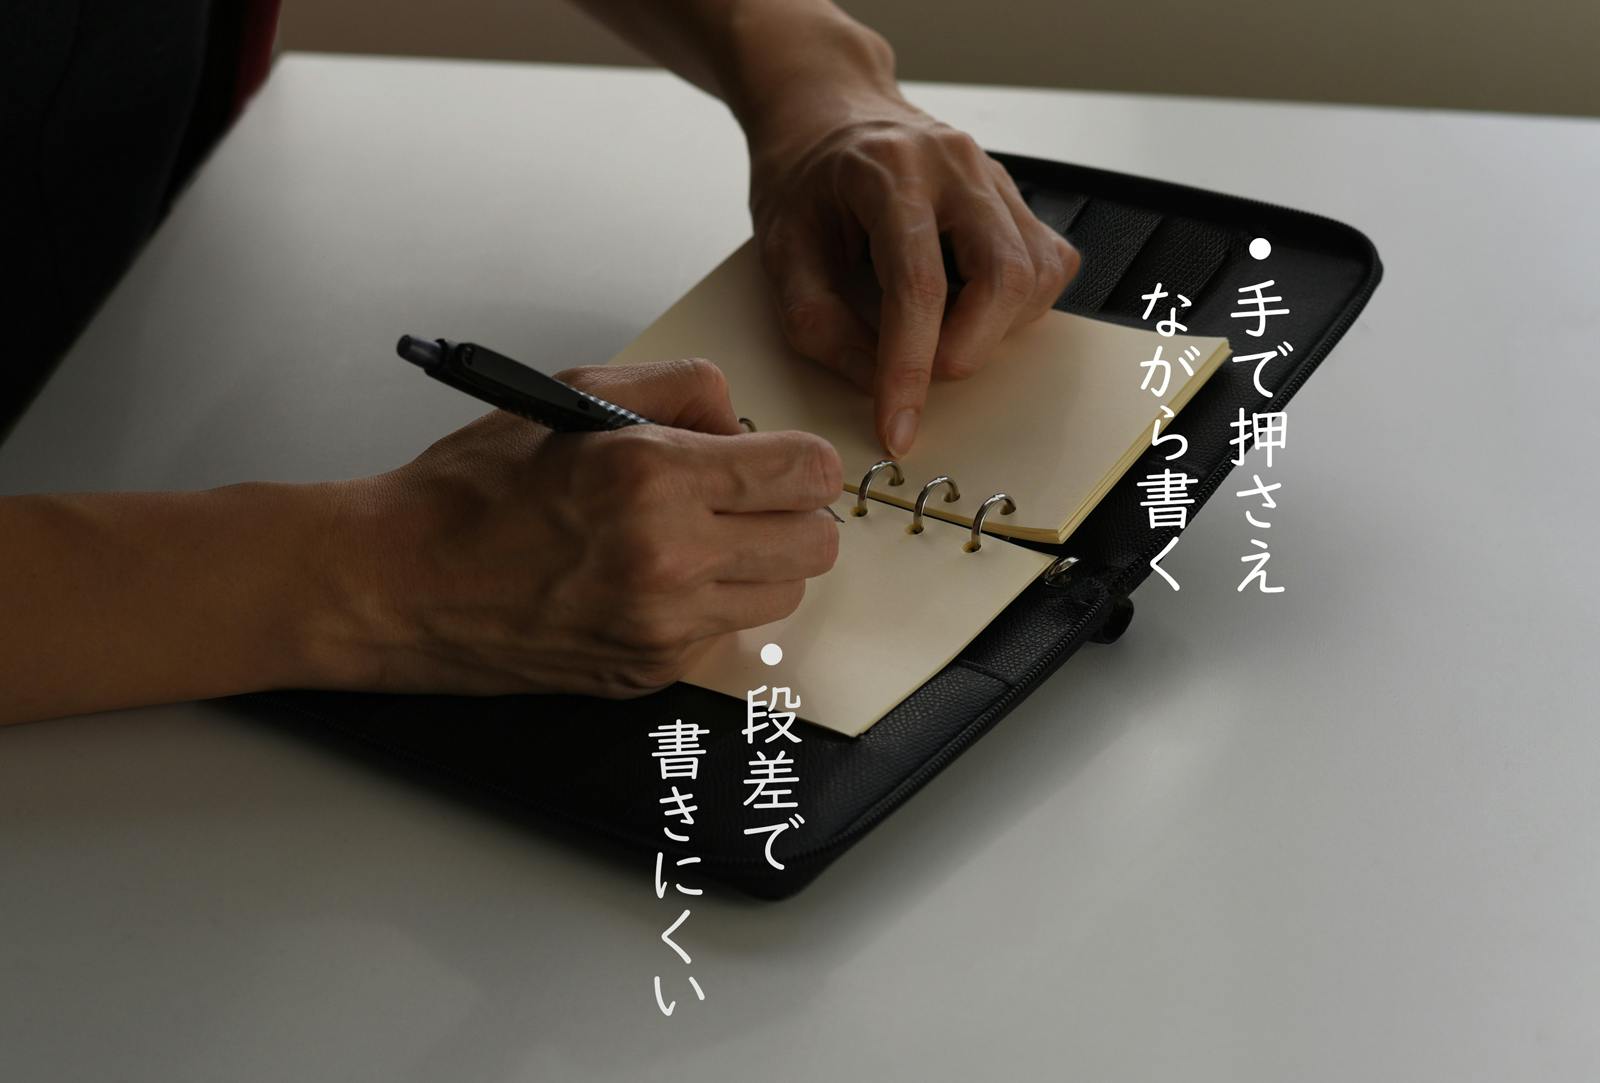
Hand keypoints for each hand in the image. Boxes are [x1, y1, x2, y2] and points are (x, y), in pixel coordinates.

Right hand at [336, 359, 841, 697]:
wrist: (397, 586)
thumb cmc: (470, 491)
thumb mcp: (572, 394)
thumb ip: (677, 390)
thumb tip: (743, 418)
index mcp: (652, 479)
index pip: (806, 473)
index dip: (800, 458)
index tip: (778, 456)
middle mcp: (669, 561)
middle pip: (814, 543)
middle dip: (790, 510)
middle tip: (741, 494)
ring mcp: (663, 628)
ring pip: (783, 594)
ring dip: (759, 561)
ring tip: (696, 536)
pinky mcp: (650, 671)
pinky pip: (725, 632)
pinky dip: (707, 603)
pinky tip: (651, 578)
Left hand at [746, 89, 1080, 455]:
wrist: (828, 112)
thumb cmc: (802, 178)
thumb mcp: (779, 250)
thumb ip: (817, 324)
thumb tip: (874, 385)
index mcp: (889, 170)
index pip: (918, 284)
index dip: (909, 368)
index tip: (897, 426)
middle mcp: (955, 166)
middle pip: (1003, 276)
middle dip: (966, 350)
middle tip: (922, 374)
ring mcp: (994, 178)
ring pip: (1036, 275)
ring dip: (993, 331)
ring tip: (939, 332)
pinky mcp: (1014, 199)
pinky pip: (1047, 266)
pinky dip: (1016, 309)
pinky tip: (969, 309)